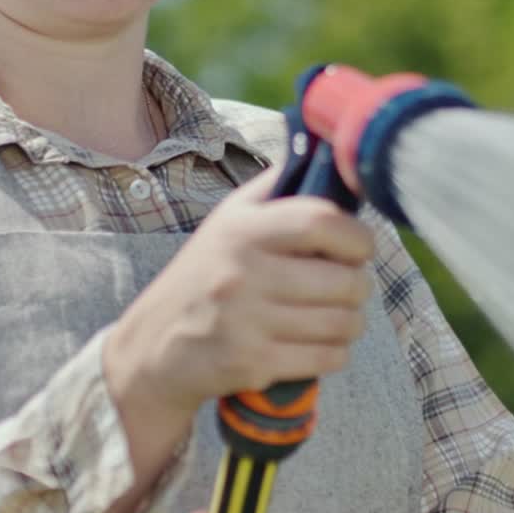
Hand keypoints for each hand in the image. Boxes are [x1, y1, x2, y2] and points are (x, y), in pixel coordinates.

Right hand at [106, 165, 374, 419]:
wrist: (153, 345)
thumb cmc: (207, 271)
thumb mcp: (230, 218)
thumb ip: (279, 185)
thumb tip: (329, 147)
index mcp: (243, 230)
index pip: (322, 221)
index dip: (358, 237)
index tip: (360, 247)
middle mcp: (243, 273)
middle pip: (344, 281)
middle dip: (359, 284)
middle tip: (349, 285)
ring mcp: (246, 323)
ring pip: (342, 323)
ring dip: (353, 320)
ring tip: (339, 314)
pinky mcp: (252, 364)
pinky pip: (328, 358)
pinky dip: (337, 352)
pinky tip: (322, 342)